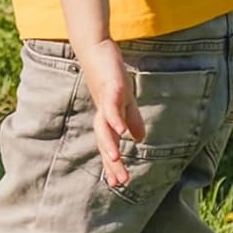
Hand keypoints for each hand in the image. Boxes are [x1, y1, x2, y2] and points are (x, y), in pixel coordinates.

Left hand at [76, 37, 145, 189]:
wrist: (95, 49)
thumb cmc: (108, 75)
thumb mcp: (124, 101)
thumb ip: (131, 119)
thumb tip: (138, 139)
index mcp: (107, 117)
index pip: (108, 144)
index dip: (112, 163)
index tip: (118, 184)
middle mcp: (103, 112)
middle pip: (104, 140)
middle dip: (111, 161)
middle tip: (119, 181)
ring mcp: (105, 99)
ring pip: (105, 125)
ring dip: (109, 143)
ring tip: (114, 159)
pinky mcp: (110, 85)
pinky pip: (112, 104)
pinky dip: (116, 117)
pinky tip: (121, 130)